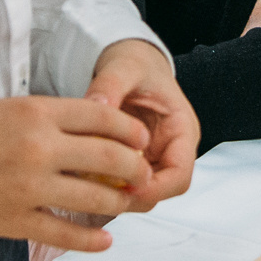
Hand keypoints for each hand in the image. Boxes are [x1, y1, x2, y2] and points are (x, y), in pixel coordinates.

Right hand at [0, 93, 155, 252]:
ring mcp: (30, 186)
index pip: (103, 117)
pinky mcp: (17, 219)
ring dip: (119, 201)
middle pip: (109, 157)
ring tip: (126, 202)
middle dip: (135, 167)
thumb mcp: (12, 109)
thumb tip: (98, 130)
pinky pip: (64, 232)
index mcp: (38, 113)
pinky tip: (104, 240)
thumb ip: (54, 118)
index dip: (131, 129)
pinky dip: (90, 240)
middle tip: (142, 173)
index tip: (141, 139)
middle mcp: (39, 148)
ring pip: (94, 197)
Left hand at [84, 38, 198, 209]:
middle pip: (158, 192)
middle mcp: (170, 151)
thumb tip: (97, 105)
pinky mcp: (131, 163)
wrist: (130, 63)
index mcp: (181, 131)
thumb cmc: (136, 64)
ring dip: (112, 196)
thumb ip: (110, 85)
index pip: (180, 176)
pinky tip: (79, 181)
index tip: (124, 187)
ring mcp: (151, 160)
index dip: (155, 189)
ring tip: (83, 188)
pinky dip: (102, 188)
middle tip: (95, 194)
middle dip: (129, 198)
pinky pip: (120, 186)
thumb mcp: (124, 67)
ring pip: (138, 194)